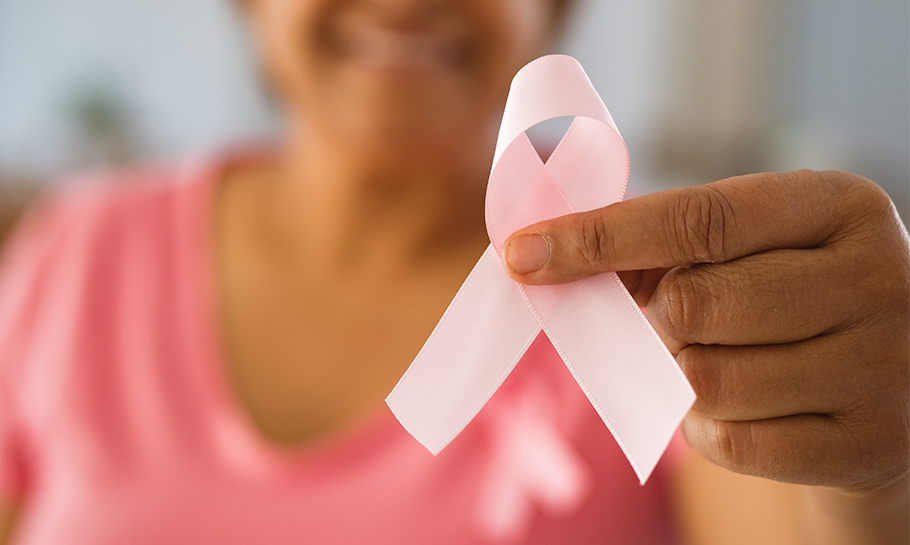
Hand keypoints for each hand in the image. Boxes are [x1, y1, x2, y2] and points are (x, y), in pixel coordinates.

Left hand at [501, 170, 909, 495]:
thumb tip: (538, 256)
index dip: (599, 237)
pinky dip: (711, 429)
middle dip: (663, 318)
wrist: (891, 382)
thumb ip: (656, 246)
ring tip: (731, 360)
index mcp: (841, 206)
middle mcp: (878, 279)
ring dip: (686, 376)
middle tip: (686, 319)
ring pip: (705, 380)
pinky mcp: (868, 444)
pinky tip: (751, 405)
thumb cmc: (789, 297)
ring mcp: (883, 366)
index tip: (522, 252)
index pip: (697, 218)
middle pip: (694, 304)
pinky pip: (731, 441)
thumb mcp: (749, 249)